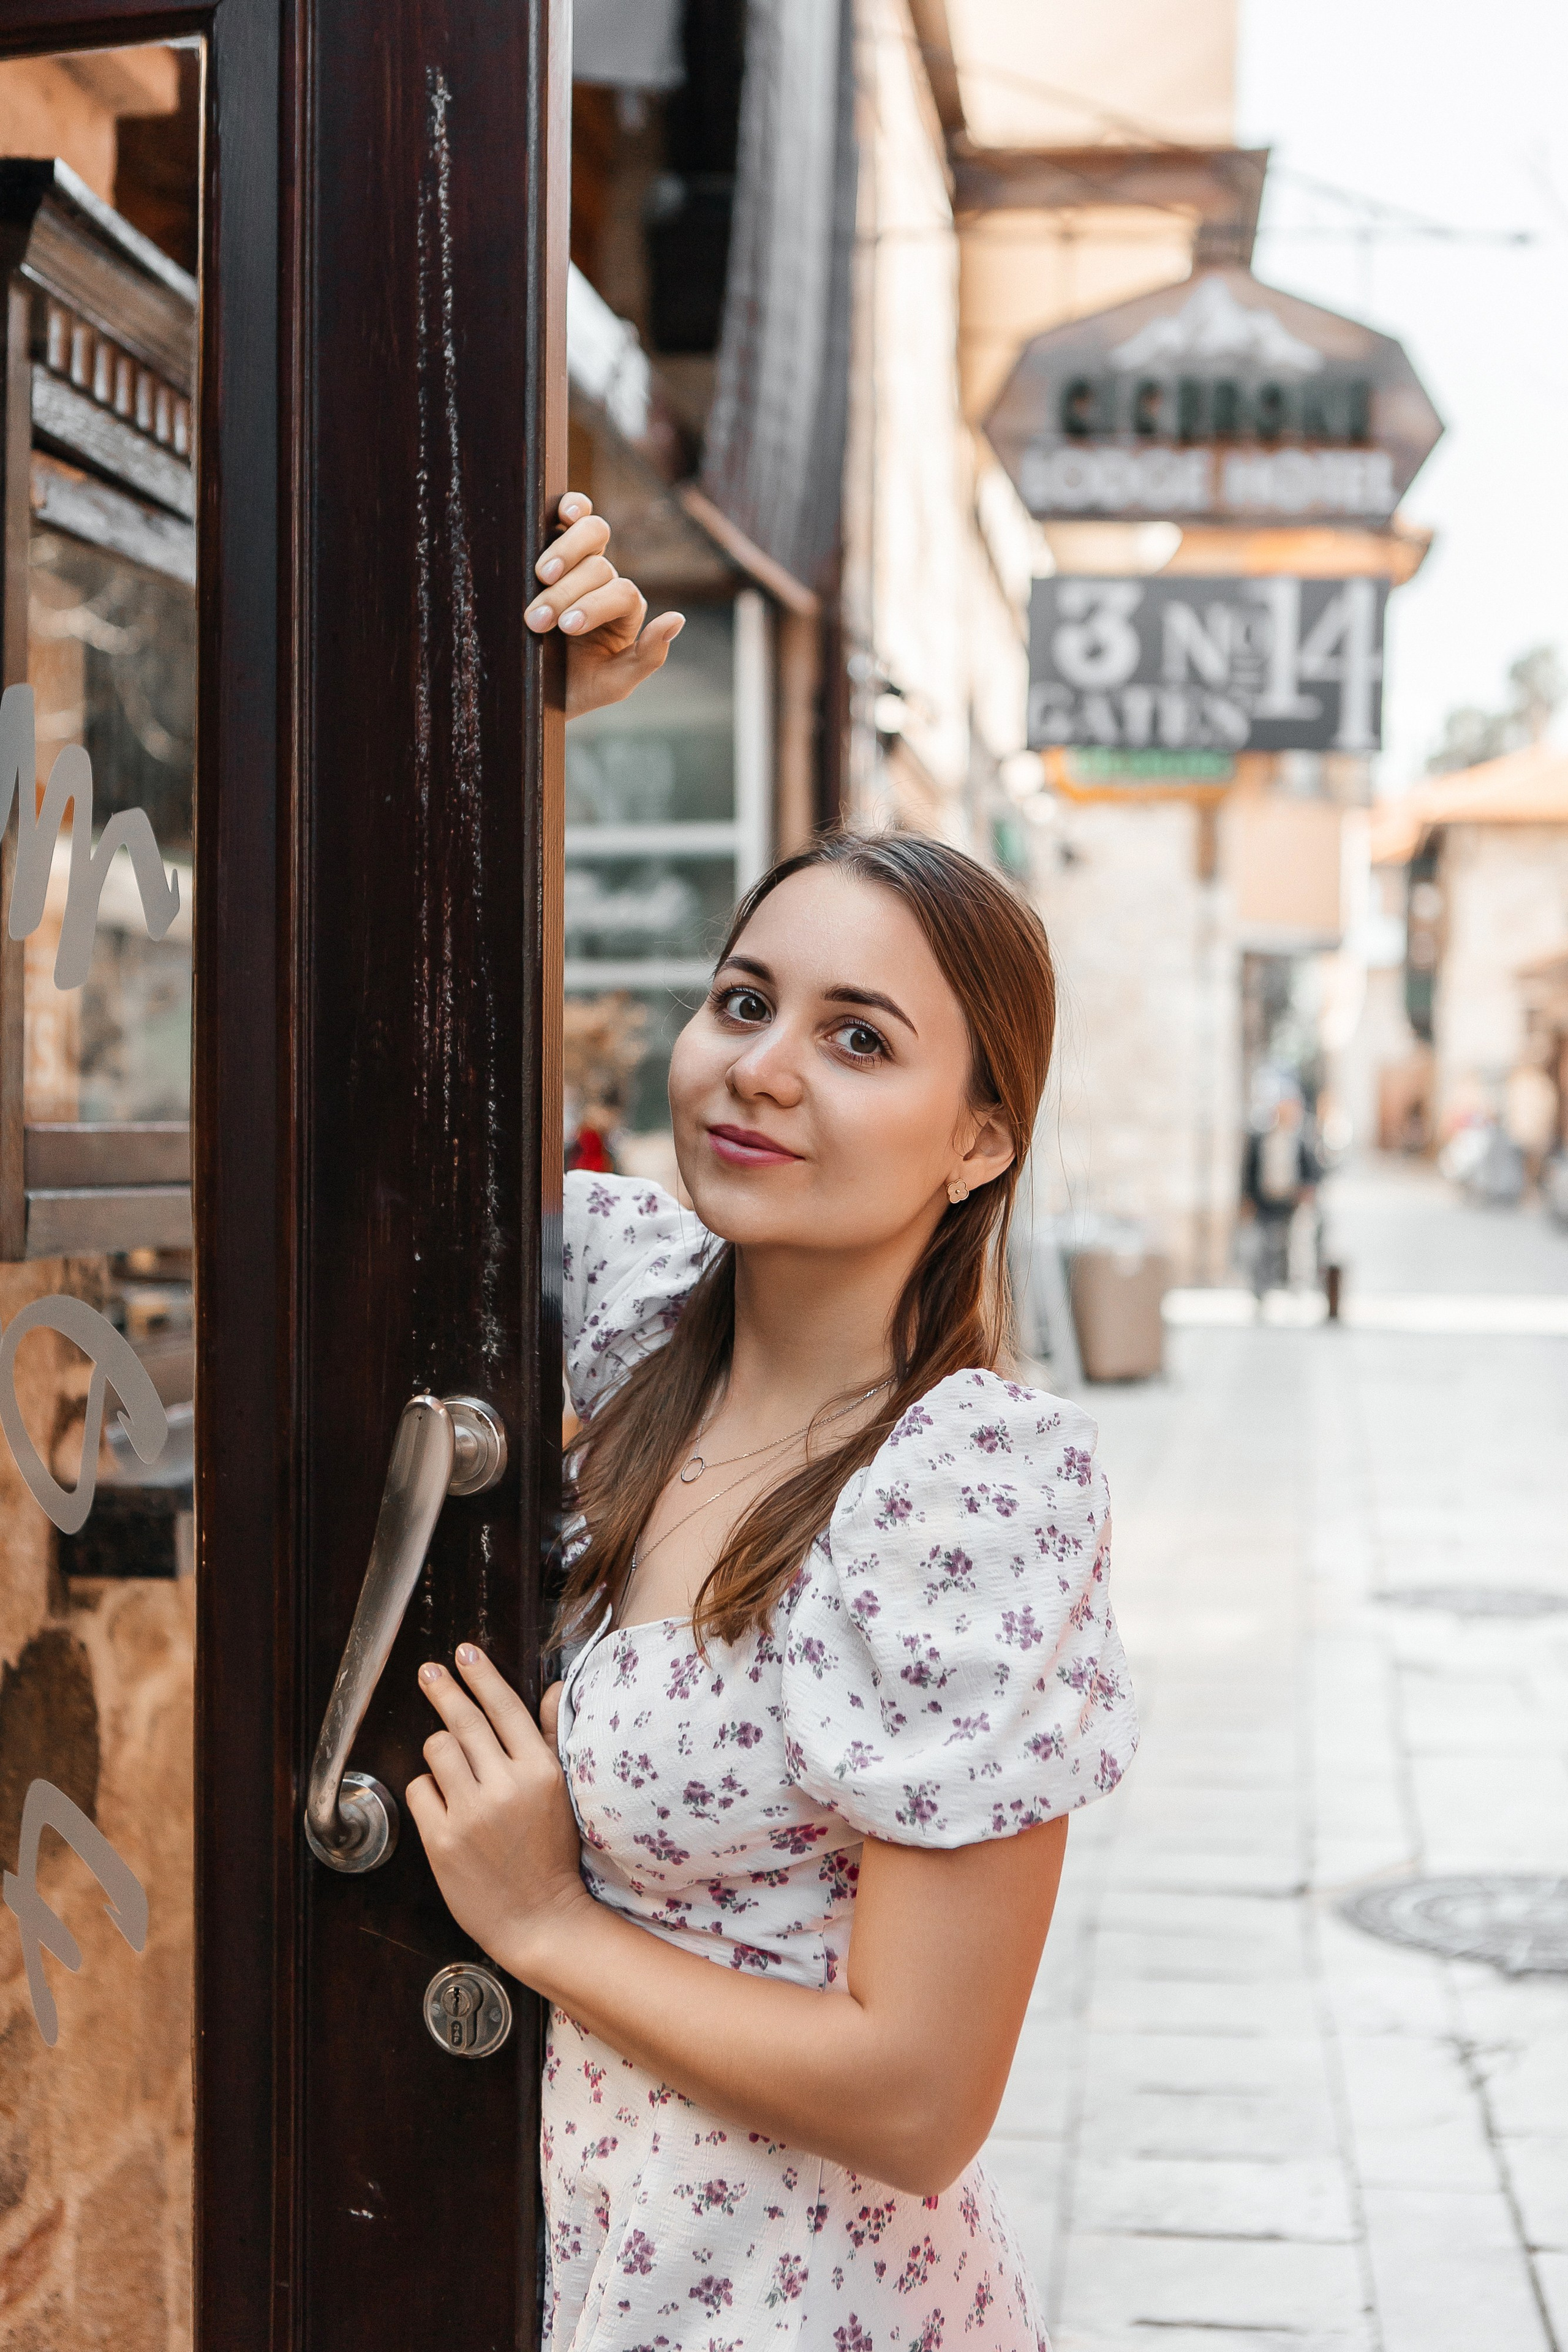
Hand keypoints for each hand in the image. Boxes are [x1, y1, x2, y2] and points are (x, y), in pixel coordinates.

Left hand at [406, 1647, 588, 1978]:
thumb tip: (549, 1688)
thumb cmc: (552, 1855)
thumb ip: (550, 1738)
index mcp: (541, 1772)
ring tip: (451, 1766)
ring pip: (437, 1749)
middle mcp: (507, 1787)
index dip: (481, 1675)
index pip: (505, 1708)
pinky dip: (428, 1790)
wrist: (539, 1919)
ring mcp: (473, 1813)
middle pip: (464, 1721)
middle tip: (430, 1673)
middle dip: (444, 1690)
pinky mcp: (443, 1840)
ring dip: (440, 1751)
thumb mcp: (562, 1793)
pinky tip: (446, 1804)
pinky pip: (420, 1789)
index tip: (464, 1652)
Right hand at [529, 492, 684, 718]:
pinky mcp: (553, 548)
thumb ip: (648, 656)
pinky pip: (569, 516)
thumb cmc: (577, 687)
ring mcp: (580, 562)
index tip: (566, 626)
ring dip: (564, 553)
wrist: (534, 688)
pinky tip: (561, 515)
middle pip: (600, 566)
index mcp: (625, 611)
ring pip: (590, 532)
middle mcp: (606, 582)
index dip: (594, 605)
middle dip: (568, 592)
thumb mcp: (615, 683)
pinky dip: (569, 508)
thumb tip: (677, 619)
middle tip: (540, 619)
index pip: (622, 593)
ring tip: (540, 578)